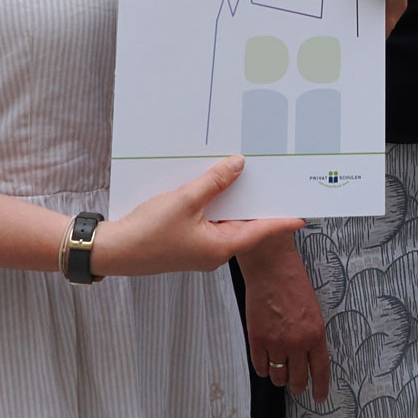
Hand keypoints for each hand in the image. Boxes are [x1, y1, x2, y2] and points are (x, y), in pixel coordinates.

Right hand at [89, 156, 300, 277]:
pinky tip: (212, 186)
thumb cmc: (149, 233)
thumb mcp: (186, 200)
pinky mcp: (187, 242)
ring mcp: (200, 248)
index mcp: (220, 247)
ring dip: (231, 200)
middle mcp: (214, 251)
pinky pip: (209, 221)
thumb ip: (214, 181)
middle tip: (274, 182)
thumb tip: (238, 165)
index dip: (281, 220)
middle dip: (255, 203)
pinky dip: (214, 204)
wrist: (115, 251)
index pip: (260, 231)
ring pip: (225, 220)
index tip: (302, 214)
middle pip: (244, 224)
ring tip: (244, 177)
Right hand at [238, 234, 329, 401]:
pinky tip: (266, 360)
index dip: (319, 388)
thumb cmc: (293, 283)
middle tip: (296, 385)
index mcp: (315, 334)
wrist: (271, 267)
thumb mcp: (313, 311)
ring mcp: (275, 342)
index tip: (318, 397)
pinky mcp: (256, 340)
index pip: (320, 370)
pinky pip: (260, 367)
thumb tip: (308, 358)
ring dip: (279, 376)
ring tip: (279, 367)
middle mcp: (296, 343)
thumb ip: (311, 336)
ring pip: (278, 376)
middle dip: (297, 385)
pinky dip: (263, 367)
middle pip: (297, 379)